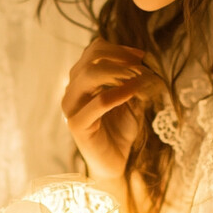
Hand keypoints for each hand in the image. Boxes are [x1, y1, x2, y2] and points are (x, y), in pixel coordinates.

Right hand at [61, 37, 162, 180]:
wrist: (115, 162)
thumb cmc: (121, 130)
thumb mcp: (129, 98)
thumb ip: (130, 77)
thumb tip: (141, 58)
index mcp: (81, 80)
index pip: (94, 51)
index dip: (119, 49)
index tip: (141, 56)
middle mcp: (72, 90)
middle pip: (91, 58)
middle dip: (120, 58)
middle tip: (142, 67)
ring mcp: (71, 107)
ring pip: (89, 74)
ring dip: (119, 72)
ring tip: (139, 78)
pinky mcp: (77, 124)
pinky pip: (98, 102)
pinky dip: (118, 93)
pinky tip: (134, 91)